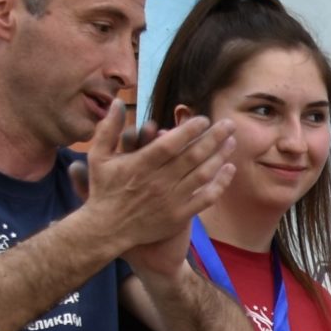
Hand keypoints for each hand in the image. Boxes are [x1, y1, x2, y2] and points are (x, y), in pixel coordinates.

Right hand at [78, 100, 236, 269]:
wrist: (107, 229)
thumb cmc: (104, 189)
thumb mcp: (98, 156)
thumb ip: (108, 128)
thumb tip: (117, 101)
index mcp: (141, 164)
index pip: (170, 143)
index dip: (189, 130)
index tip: (204, 119)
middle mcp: (159, 181)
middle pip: (192, 156)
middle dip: (214, 138)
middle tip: (229, 124)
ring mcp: (171, 199)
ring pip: (202, 174)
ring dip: (220, 156)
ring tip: (231, 142)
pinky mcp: (179, 215)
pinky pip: (205, 198)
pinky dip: (220, 184)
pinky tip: (229, 170)